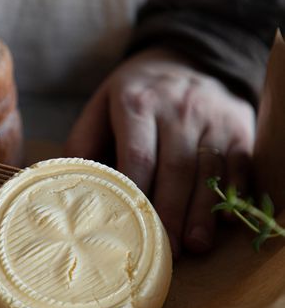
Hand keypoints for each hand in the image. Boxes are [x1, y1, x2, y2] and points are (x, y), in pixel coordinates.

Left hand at [65, 48, 255, 257]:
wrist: (186, 57)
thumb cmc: (136, 92)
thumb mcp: (101, 103)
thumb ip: (84, 141)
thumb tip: (66, 185)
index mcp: (138, 103)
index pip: (139, 155)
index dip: (136, 193)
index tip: (131, 227)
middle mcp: (179, 110)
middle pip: (176, 168)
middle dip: (170, 212)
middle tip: (165, 250)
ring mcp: (213, 119)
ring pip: (210, 170)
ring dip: (202, 211)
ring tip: (194, 246)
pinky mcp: (239, 128)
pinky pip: (241, 164)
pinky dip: (236, 193)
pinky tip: (226, 221)